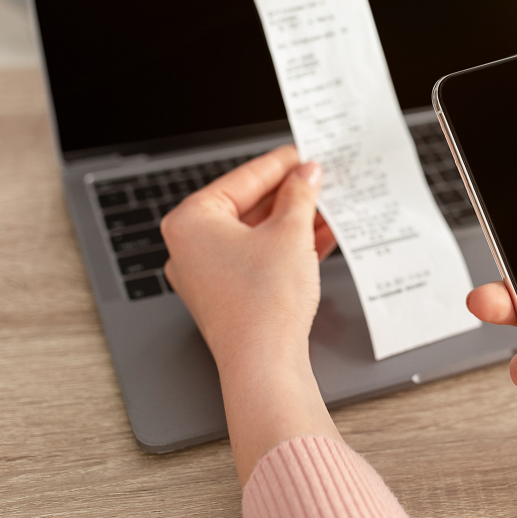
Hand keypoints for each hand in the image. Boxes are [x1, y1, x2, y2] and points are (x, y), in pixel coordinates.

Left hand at [161, 145, 341, 483]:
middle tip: (318, 179)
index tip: (302, 153)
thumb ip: (299, 195)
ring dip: (293, 221)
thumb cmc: (262, 304)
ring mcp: (205, 274)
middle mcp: (189, 247)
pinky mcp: (226, 295)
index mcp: (190, 221)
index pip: (242, 178)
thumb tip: (305, 176)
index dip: (279, 164)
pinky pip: (257, 259)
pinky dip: (286, 248)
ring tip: (327, 207)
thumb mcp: (290, 233)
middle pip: (247, 206)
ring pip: (255, 234)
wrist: (264, 364)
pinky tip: (320, 238)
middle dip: (289, 195)